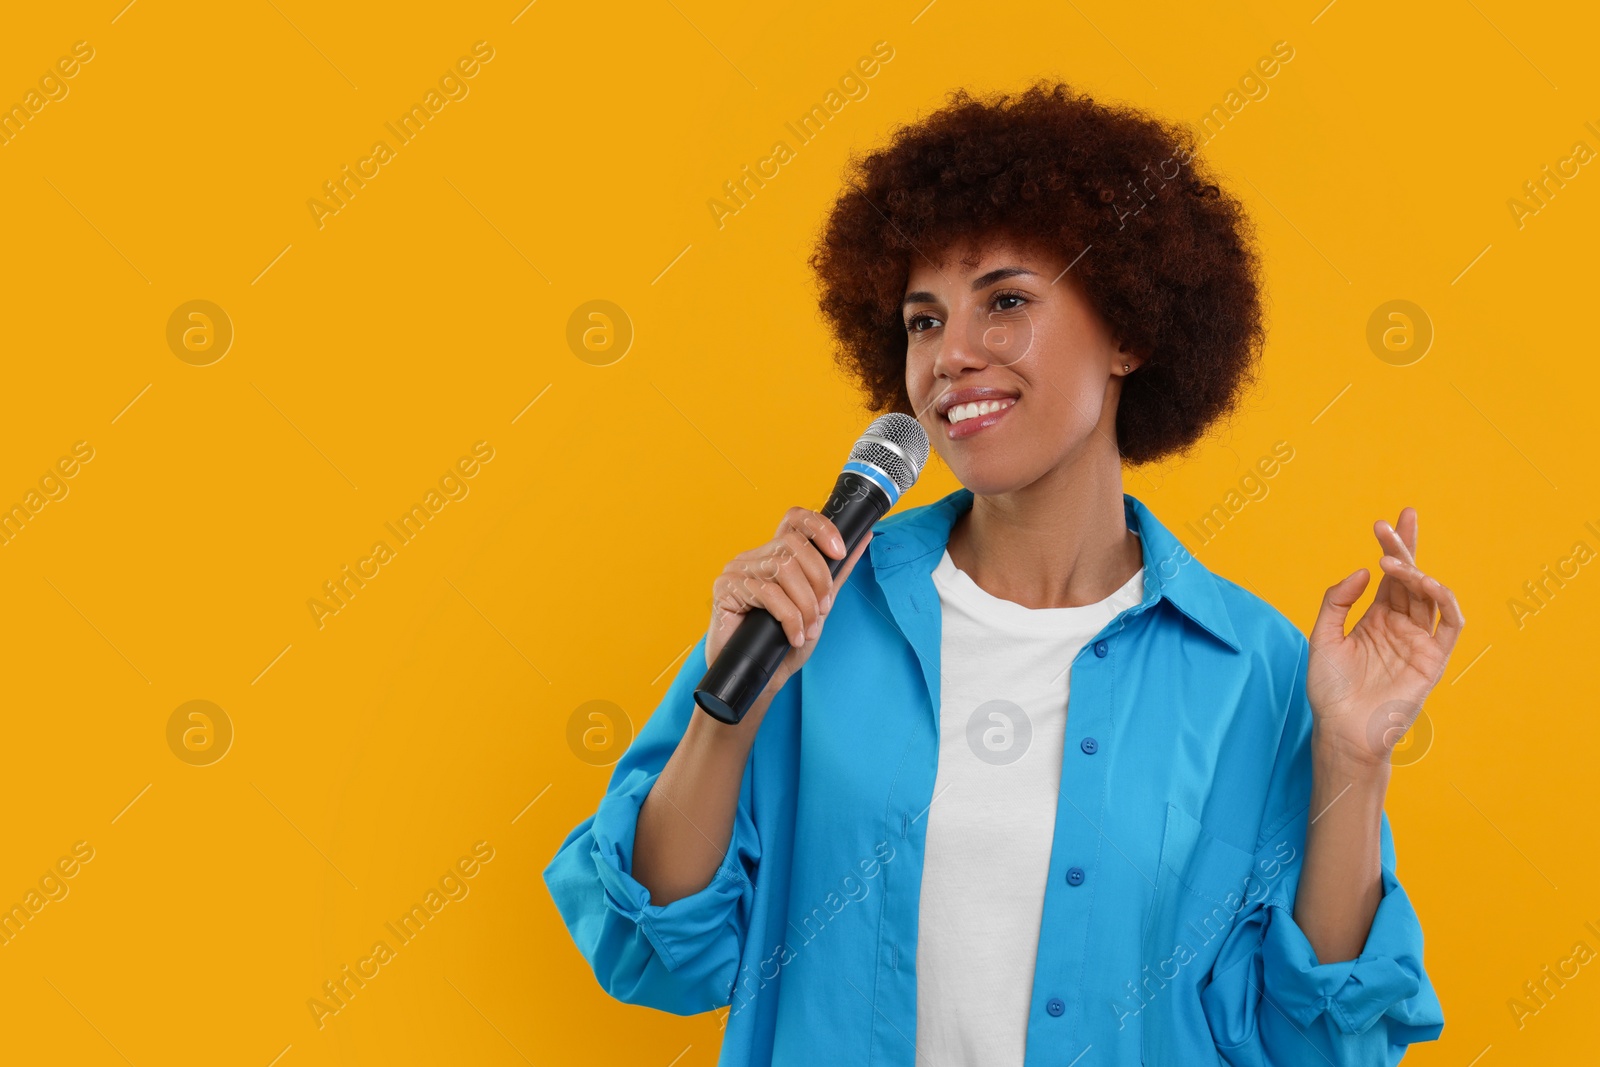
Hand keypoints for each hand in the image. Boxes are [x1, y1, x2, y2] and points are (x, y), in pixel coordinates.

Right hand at [707, 506, 872, 704]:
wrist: (760, 678)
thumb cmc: (784, 643)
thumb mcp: (820, 606)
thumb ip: (837, 573)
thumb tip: (864, 537)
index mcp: (776, 554)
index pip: (795, 519)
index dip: (820, 527)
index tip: (839, 551)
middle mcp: (755, 556)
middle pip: (794, 544)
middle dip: (819, 579)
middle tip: (823, 610)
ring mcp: (737, 570)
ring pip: (782, 569)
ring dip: (805, 604)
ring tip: (808, 629)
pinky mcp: (725, 588)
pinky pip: (766, 592)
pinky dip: (788, 617)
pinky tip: (793, 636)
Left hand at [1307, 507, 1465, 769]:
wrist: (1342, 729)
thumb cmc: (1330, 689)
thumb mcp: (1322, 637)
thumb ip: (1337, 601)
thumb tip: (1363, 572)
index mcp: (1375, 618)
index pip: (1389, 576)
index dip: (1391, 547)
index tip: (1383, 522)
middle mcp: (1400, 625)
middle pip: (1410, 578)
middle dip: (1405, 546)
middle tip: (1398, 520)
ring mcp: (1419, 640)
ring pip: (1429, 595)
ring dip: (1417, 572)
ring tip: (1394, 559)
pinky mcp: (1433, 659)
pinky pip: (1450, 624)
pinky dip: (1444, 600)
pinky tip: (1425, 582)